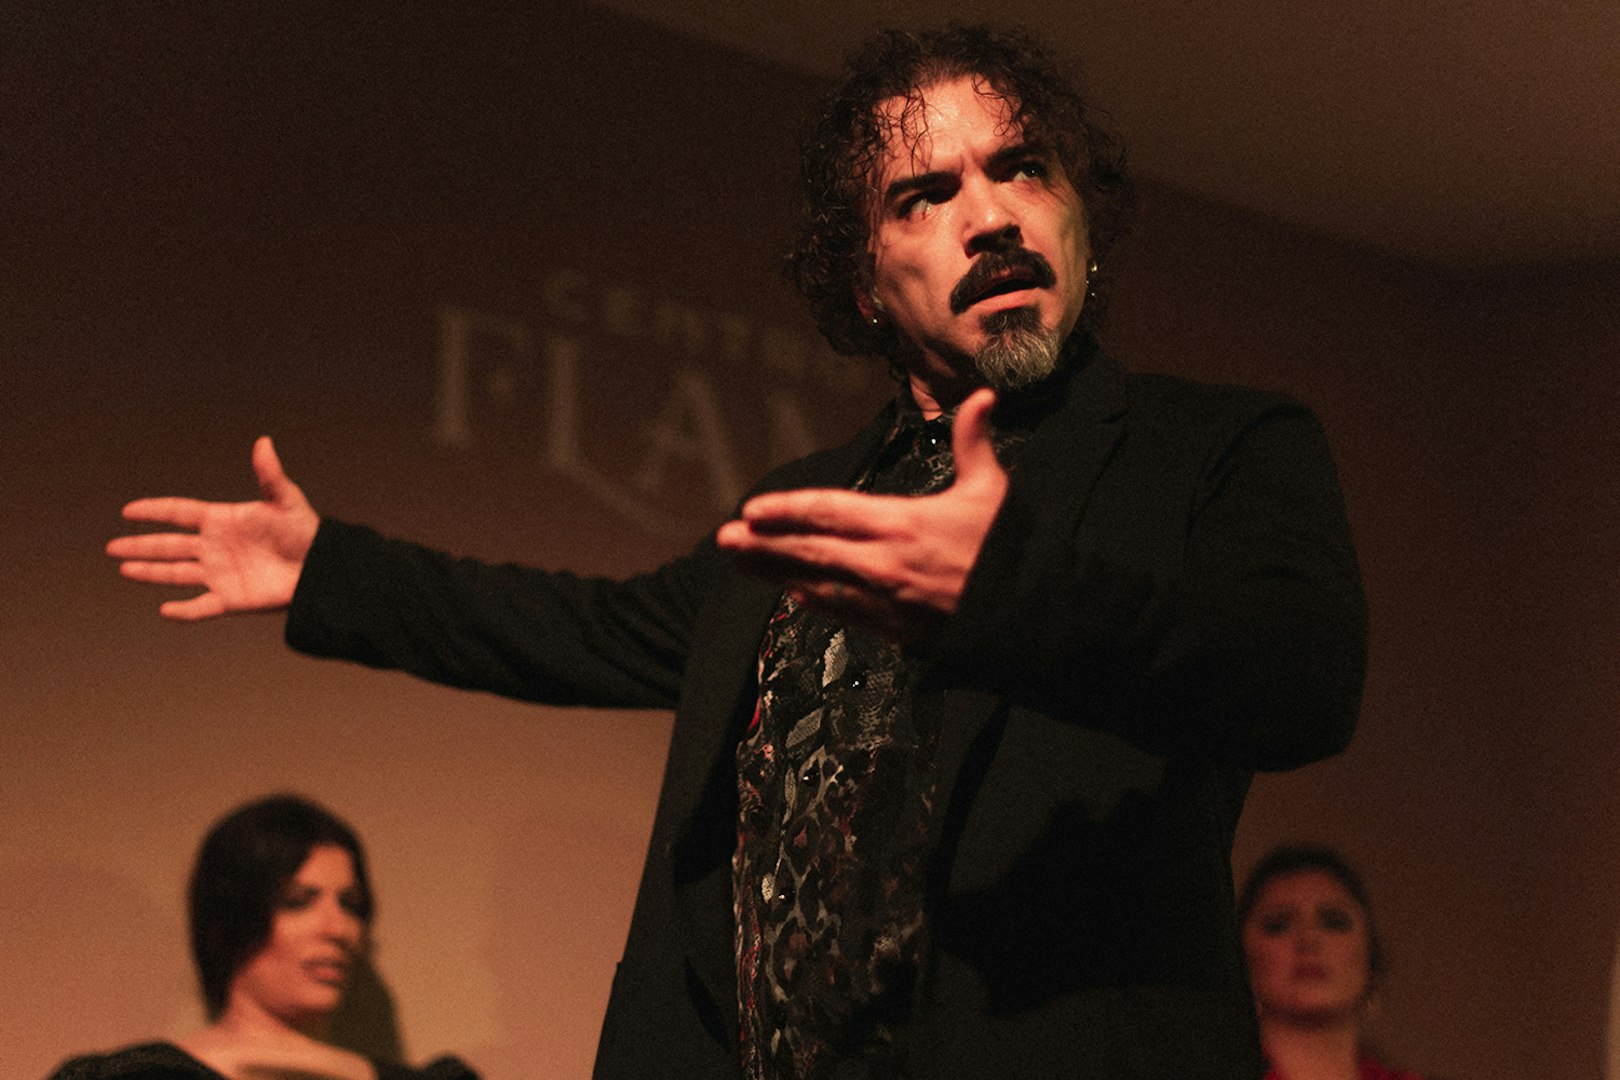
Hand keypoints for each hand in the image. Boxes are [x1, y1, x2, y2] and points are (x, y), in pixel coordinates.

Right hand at [106, 436, 319, 620]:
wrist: (322, 568)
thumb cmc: (306, 532)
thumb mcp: (286, 500)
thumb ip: (270, 475)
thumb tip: (263, 442)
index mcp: (221, 520)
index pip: (180, 513)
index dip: (155, 511)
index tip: (128, 510)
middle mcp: (214, 547)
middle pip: (169, 545)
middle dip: (140, 546)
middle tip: (111, 547)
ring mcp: (219, 573)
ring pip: (176, 573)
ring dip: (150, 572)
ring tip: (124, 569)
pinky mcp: (231, 599)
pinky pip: (202, 607)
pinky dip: (184, 611)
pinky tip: (165, 610)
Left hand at [716, 388, 1007, 642]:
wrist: (1031, 615)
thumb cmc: (1011, 549)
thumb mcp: (993, 490)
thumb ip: (975, 442)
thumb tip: (981, 396)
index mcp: (903, 523)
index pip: (830, 513)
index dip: (787, 511)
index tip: (751, 510)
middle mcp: (884, 563)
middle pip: (810, 551)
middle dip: (763, 545)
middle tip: (723, 539)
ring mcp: (885, 600)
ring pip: (817, 584)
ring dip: (775, 574)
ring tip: (740, 565)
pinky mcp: (895, 628)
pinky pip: (843, 612)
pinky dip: (813, 600)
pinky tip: (791, 593)